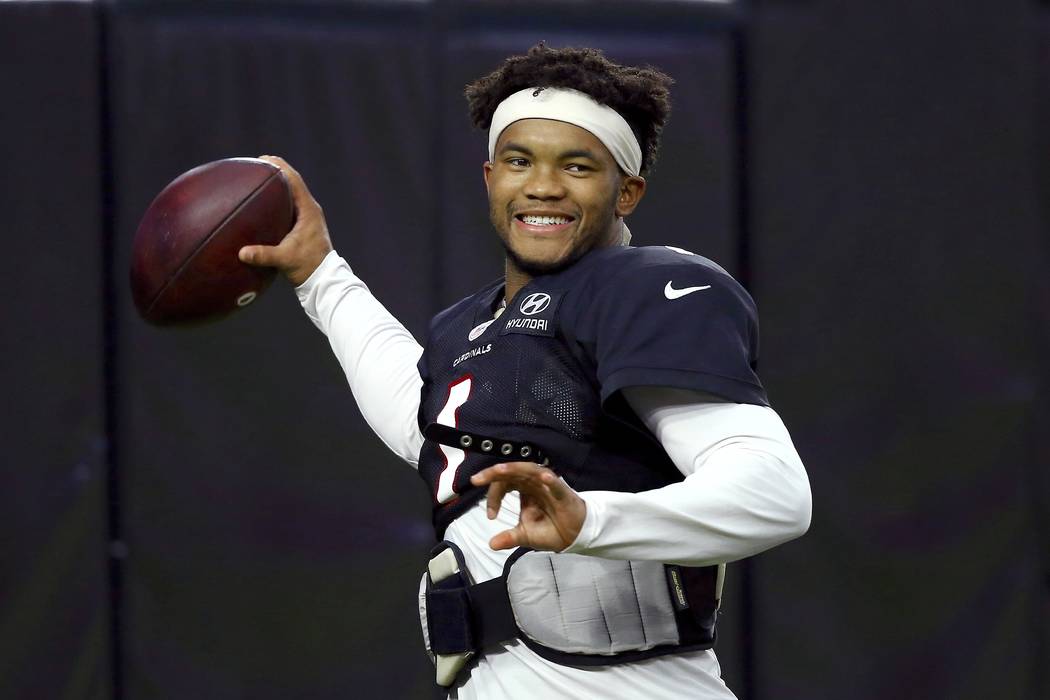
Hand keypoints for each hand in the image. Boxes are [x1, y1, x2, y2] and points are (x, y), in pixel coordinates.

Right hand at [238, 155, 333, 285]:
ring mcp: (306, 217)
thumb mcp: (285, 259)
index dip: (280, 167)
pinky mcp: (302, 225)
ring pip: (291, 193)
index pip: (294, 181)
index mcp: (308, 211)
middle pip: (292, 182)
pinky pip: (288, 204)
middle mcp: (309, 210)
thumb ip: (264, 255)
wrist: (322, 280)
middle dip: (275, 171)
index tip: (263, 158)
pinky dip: (276, 198)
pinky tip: (262, 201)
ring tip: (257, 177)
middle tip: (256, 164)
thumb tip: (242, 253)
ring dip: (276, 184)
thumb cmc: (308, 267)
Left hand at [470, 462, 586, 551]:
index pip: (504, 484)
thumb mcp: (526, 535)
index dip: (493, 496)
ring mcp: (548, 486)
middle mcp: (534, 484)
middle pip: (512, 472)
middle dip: (494, 473)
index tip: (491, 516)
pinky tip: (543, 477)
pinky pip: (556, 485)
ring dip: (515, 469)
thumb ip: (510, 538)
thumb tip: (491, 544)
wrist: (574, 536)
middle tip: (478, 479)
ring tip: (501, 470)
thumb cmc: (550, 529)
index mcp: (524, 491)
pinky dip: (550, 480)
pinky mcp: (563, 493)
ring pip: (530, 471)